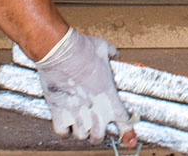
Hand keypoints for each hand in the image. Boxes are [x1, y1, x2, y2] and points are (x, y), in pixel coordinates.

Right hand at [36, 29, 136, 146]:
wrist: (58, 49)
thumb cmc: (81, 47)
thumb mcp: (103, 48)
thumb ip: (111, 53)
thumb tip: (114, 53)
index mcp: (108, 94)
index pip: (123, 121)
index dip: (128, 133)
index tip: (130, 140)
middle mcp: (93, 106)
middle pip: (99, 136)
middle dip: (99, 135)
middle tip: (97, 128)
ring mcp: (75, 110)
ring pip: (81, 136)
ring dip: (82, 133)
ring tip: (81, 126)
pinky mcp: (58, 109)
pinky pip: (61, 132)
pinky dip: (64, 131)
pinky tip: (66, 125)